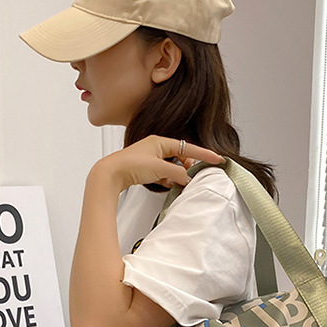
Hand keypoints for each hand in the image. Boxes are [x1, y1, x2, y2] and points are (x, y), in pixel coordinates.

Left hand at [88, 135, 224, 191]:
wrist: (110, 174)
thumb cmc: (129, 165)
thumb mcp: (160, 168)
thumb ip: (178, 173)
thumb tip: (188, 178)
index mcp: (160, 141)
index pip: (188, 146)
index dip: (203, 153)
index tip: (216, 159)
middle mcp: (155, 147)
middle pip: (181, 156)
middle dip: (189, 166)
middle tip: (194, 176)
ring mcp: (150, 158)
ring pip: (172, 166)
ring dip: (178, 174)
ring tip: (181, 182)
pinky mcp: (145, 169)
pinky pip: (164, 173)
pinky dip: (169, 179)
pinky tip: (169, 185)